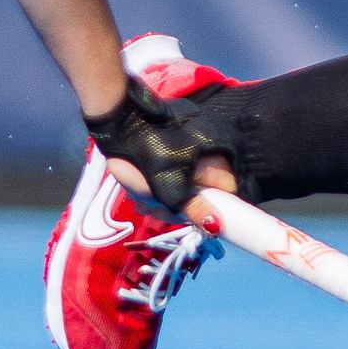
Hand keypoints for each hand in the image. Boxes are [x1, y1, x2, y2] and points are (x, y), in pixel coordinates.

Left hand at [84, 75, 235, 212]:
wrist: (120, 120)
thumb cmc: (148, 154)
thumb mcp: (169, 188)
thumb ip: (194, 209)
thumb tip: (217, 227)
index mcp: (216, 159)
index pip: (227, 193)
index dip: (210, 209)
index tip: (185, 216)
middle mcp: (210, 149)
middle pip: (204, 192)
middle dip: (179, 205)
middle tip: (156, 209)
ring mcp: (191, 144)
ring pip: (186, 183)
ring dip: (165, 197)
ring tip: (144, 198)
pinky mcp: (174, 141)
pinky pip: (174, 169)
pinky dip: (160, 180)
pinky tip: (142, 184)